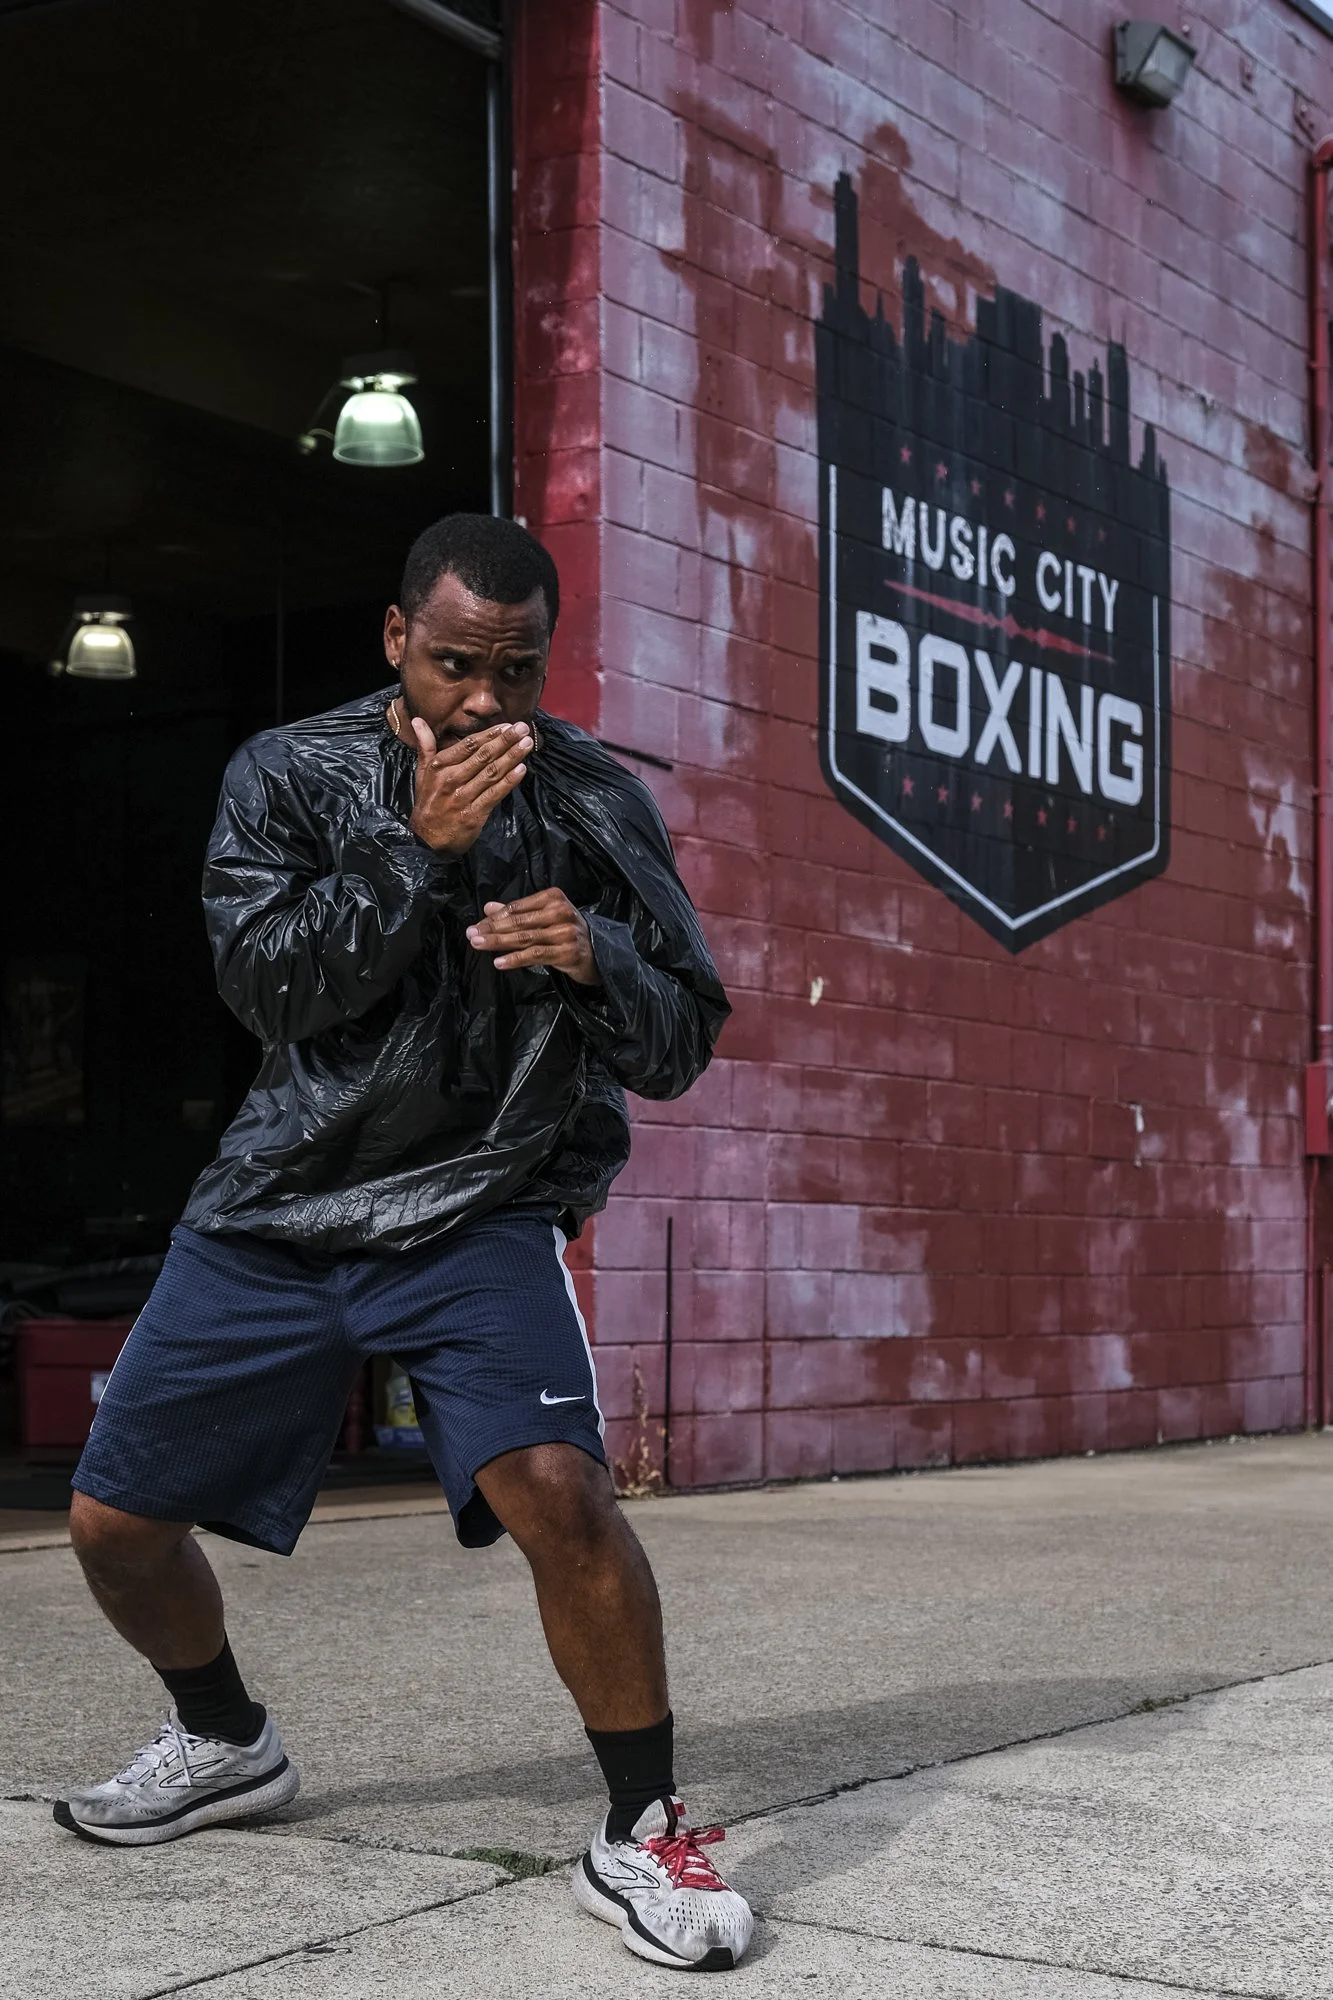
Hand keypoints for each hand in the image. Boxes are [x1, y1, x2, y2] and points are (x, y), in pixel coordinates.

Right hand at [408, 717, 532, 854]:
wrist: (426, 840)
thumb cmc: (428, 802)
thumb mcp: (422, 772)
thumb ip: (425, 745)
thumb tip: (417, 719)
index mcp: (440, 766)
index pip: (468, 745)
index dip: (490, 734)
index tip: (507, 725)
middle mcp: (451, 779)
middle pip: (483, 756)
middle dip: (505, 741)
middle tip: (523, 728)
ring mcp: (463, 797)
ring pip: (491, 773)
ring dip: (511, 757)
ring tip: (527, 744)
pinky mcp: (473, 814)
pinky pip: (494, 795)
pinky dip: (509, 781)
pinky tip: (522, 770)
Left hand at [466, 890, 600, 985]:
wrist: (598, 954)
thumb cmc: (568, 933)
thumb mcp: (545, 918)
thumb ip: (517, 913)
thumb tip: (488, 908)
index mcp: (553, 898)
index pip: (517, 907)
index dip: (494, 918)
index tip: (476, 926)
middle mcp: (561, 912)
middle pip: (519, 921)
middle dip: (492, 929)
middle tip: (471, 935)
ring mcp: (565, 932)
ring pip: (525, 938)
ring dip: (499, 942)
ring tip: (479, 945)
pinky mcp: (567, 953)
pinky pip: (535, 955)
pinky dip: (515, 959)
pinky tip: (499, 962)